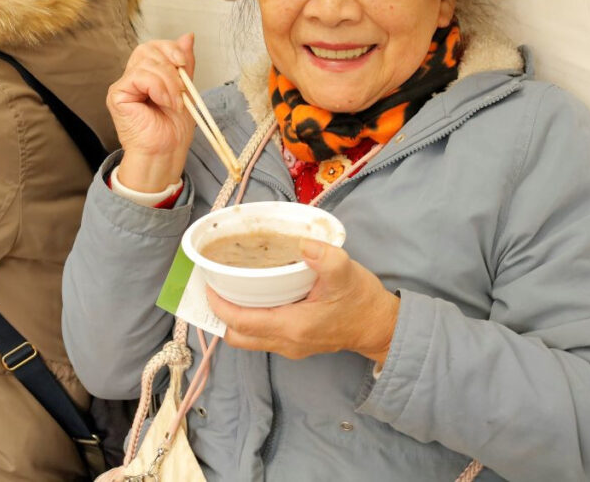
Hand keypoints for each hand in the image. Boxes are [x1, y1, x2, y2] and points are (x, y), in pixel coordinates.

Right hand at [107, 33, 195, 191]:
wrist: (165, 152)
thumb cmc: (172, 130)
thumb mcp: (185, 89)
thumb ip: (184, 63)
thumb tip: (187, 37)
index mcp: (147, 75)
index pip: (154, 47)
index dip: (170, 49)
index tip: (184, 63)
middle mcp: (133, 77)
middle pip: (148, 49)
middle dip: (172, 67)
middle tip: (181, 90)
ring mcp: (123, 85)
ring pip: (146, 63)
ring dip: (168, 82)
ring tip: (174, 102)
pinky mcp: (117, 94)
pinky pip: (138, 76)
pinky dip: (158, 87)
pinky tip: (163, 102)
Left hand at [208, 239, 400, 364]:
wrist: (380, 326)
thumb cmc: (362, 301)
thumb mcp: (346, 273)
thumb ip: (325, 257)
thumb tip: (302, 243)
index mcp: (291, 327)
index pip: (241, 323)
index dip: (219, 305)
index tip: (208, 284)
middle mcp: (285, 342)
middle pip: (238, 336)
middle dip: (220, 314)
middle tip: (215, 285)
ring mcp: (289, 346)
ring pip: (248, 338)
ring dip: (234, 317)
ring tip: (229, 288)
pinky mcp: (294, 343)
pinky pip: (261, 335)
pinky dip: (249, 319)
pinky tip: (252, 296)